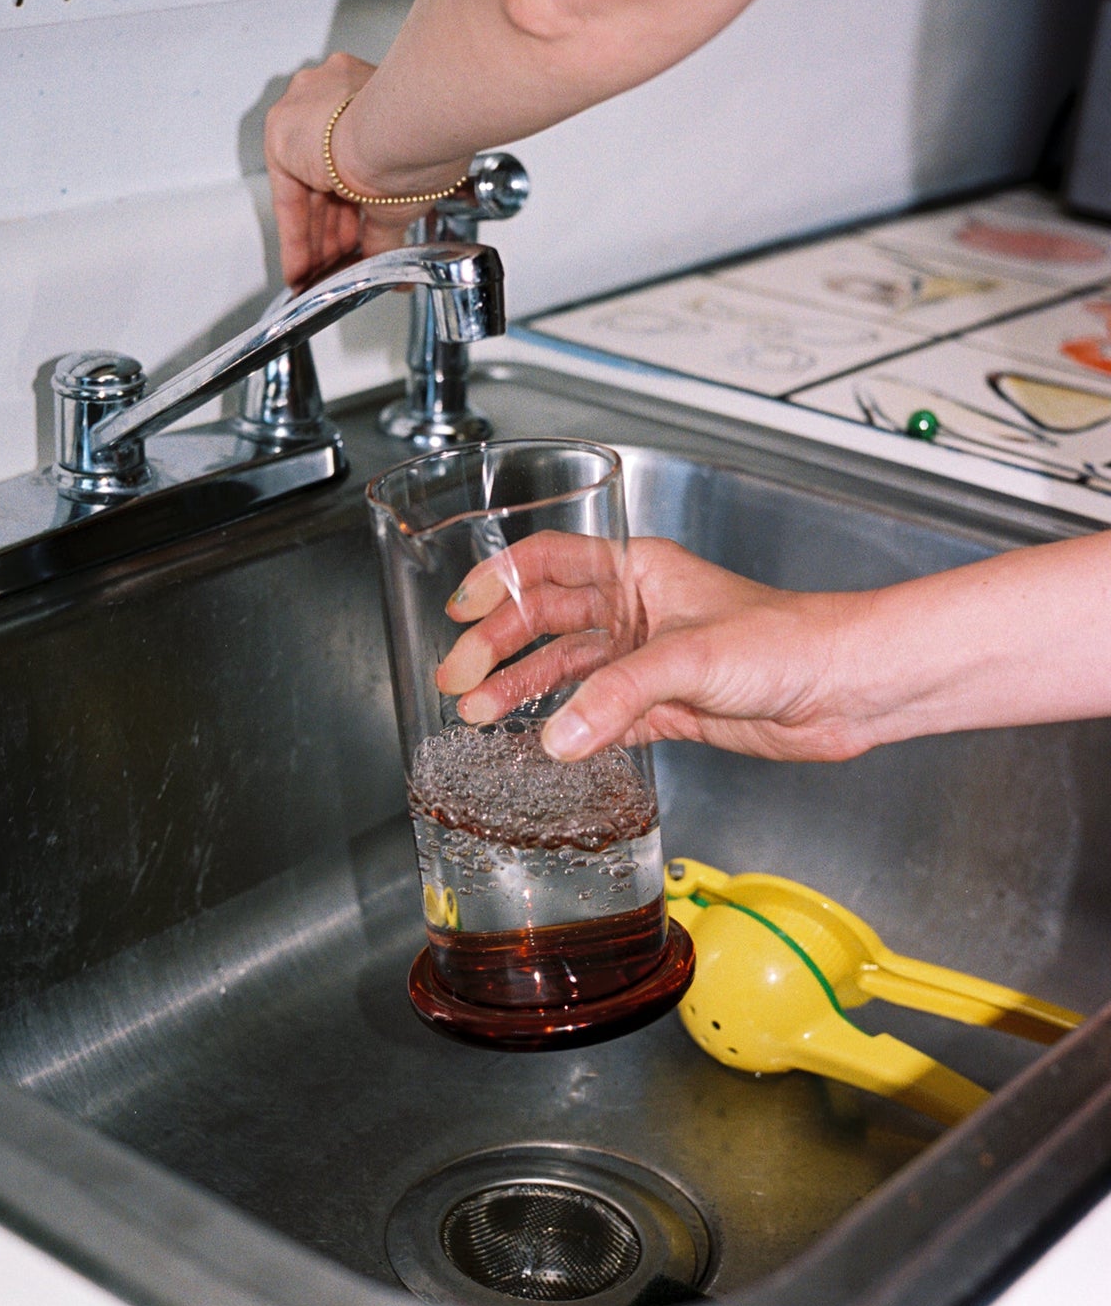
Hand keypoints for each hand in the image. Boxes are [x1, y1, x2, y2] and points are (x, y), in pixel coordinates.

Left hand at [264, 52, 450, 286]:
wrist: (402, 131)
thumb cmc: (421, 145)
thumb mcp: (400, 197)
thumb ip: (383, 230)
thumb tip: (386, 259)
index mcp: (367, 99)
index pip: (351, 168)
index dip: (353, 214)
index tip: (354, 243)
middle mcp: (332, 97)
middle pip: (325, 183)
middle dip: (332, 232)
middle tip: (336, 264)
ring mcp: (304, 110)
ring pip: (306, 191)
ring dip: (313, 239)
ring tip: (318, 274)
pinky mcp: (283, 132)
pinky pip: (287, 196)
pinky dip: (295, 237)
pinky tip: (302, 266)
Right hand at [436, 532, 871, 762]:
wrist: (847, 688)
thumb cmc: (791, 640)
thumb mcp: (691, 656)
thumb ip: (618, 696)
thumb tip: (558, 735)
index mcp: (640, 571)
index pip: (550, 564)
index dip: (499, 582)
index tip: (460, 608)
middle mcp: (637, 612)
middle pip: (547, 622)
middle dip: (498, 648)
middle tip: (458, 679)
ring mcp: (647, 662)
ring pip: (567, 674)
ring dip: (523, 692)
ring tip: (478, 715)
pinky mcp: (664, 708)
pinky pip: (598, 717)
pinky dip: (566, 729)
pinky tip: (536, 742)